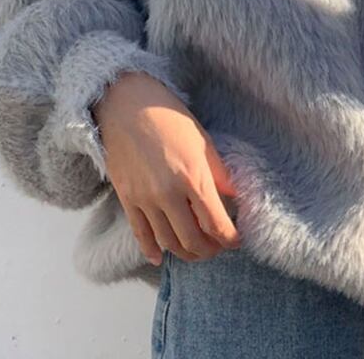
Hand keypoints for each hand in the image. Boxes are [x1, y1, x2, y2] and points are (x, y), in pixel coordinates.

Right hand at [92, 72, 241, 265]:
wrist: (127, 105)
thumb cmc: (169, 117)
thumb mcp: (203, 141)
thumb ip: (219, 174)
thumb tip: (235, 196)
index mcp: (193, 178)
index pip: (216, 224)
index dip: (230, 238)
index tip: (237, 240)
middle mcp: (168, 194)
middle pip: (192, 241)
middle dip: (210, 250)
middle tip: (218, 247)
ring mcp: (145, 199)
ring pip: (168, 242)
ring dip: (185, 253)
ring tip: (197, 250)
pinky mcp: (127, 199)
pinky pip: (140, 234)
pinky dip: (151, 250)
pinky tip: (161, 257)